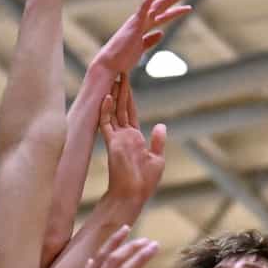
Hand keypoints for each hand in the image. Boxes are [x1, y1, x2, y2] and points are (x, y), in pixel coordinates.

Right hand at [94, 0, 194, 76]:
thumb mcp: (141, 49)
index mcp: (144, 28)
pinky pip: (144, 5)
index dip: (176, 11)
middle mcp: (142, 21)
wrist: (110, 64)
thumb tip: (161, 33)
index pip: (163, 16)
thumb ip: (150, 40)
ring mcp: (139, 20)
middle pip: (163, 6)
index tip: (188, 7)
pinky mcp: (135, 22)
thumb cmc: (122, 59)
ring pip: (159, 4)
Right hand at [100, 77, 166, 205]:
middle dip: (121, 90)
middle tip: (120, 72)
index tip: (127, 83)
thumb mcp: (157, 159)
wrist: (133, 195)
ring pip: (114, 112)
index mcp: (135, 138)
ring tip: (114, 78)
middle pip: (121, 108)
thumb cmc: (144, 182)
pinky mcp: (111, 143)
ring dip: (114, 95)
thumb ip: (158, 141)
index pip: (130, 114)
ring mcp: (117, 139)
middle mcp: (124, 136)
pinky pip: (106, 123)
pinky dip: (106, 110)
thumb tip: (161, 125)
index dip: (129, 98)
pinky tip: (106, 97)